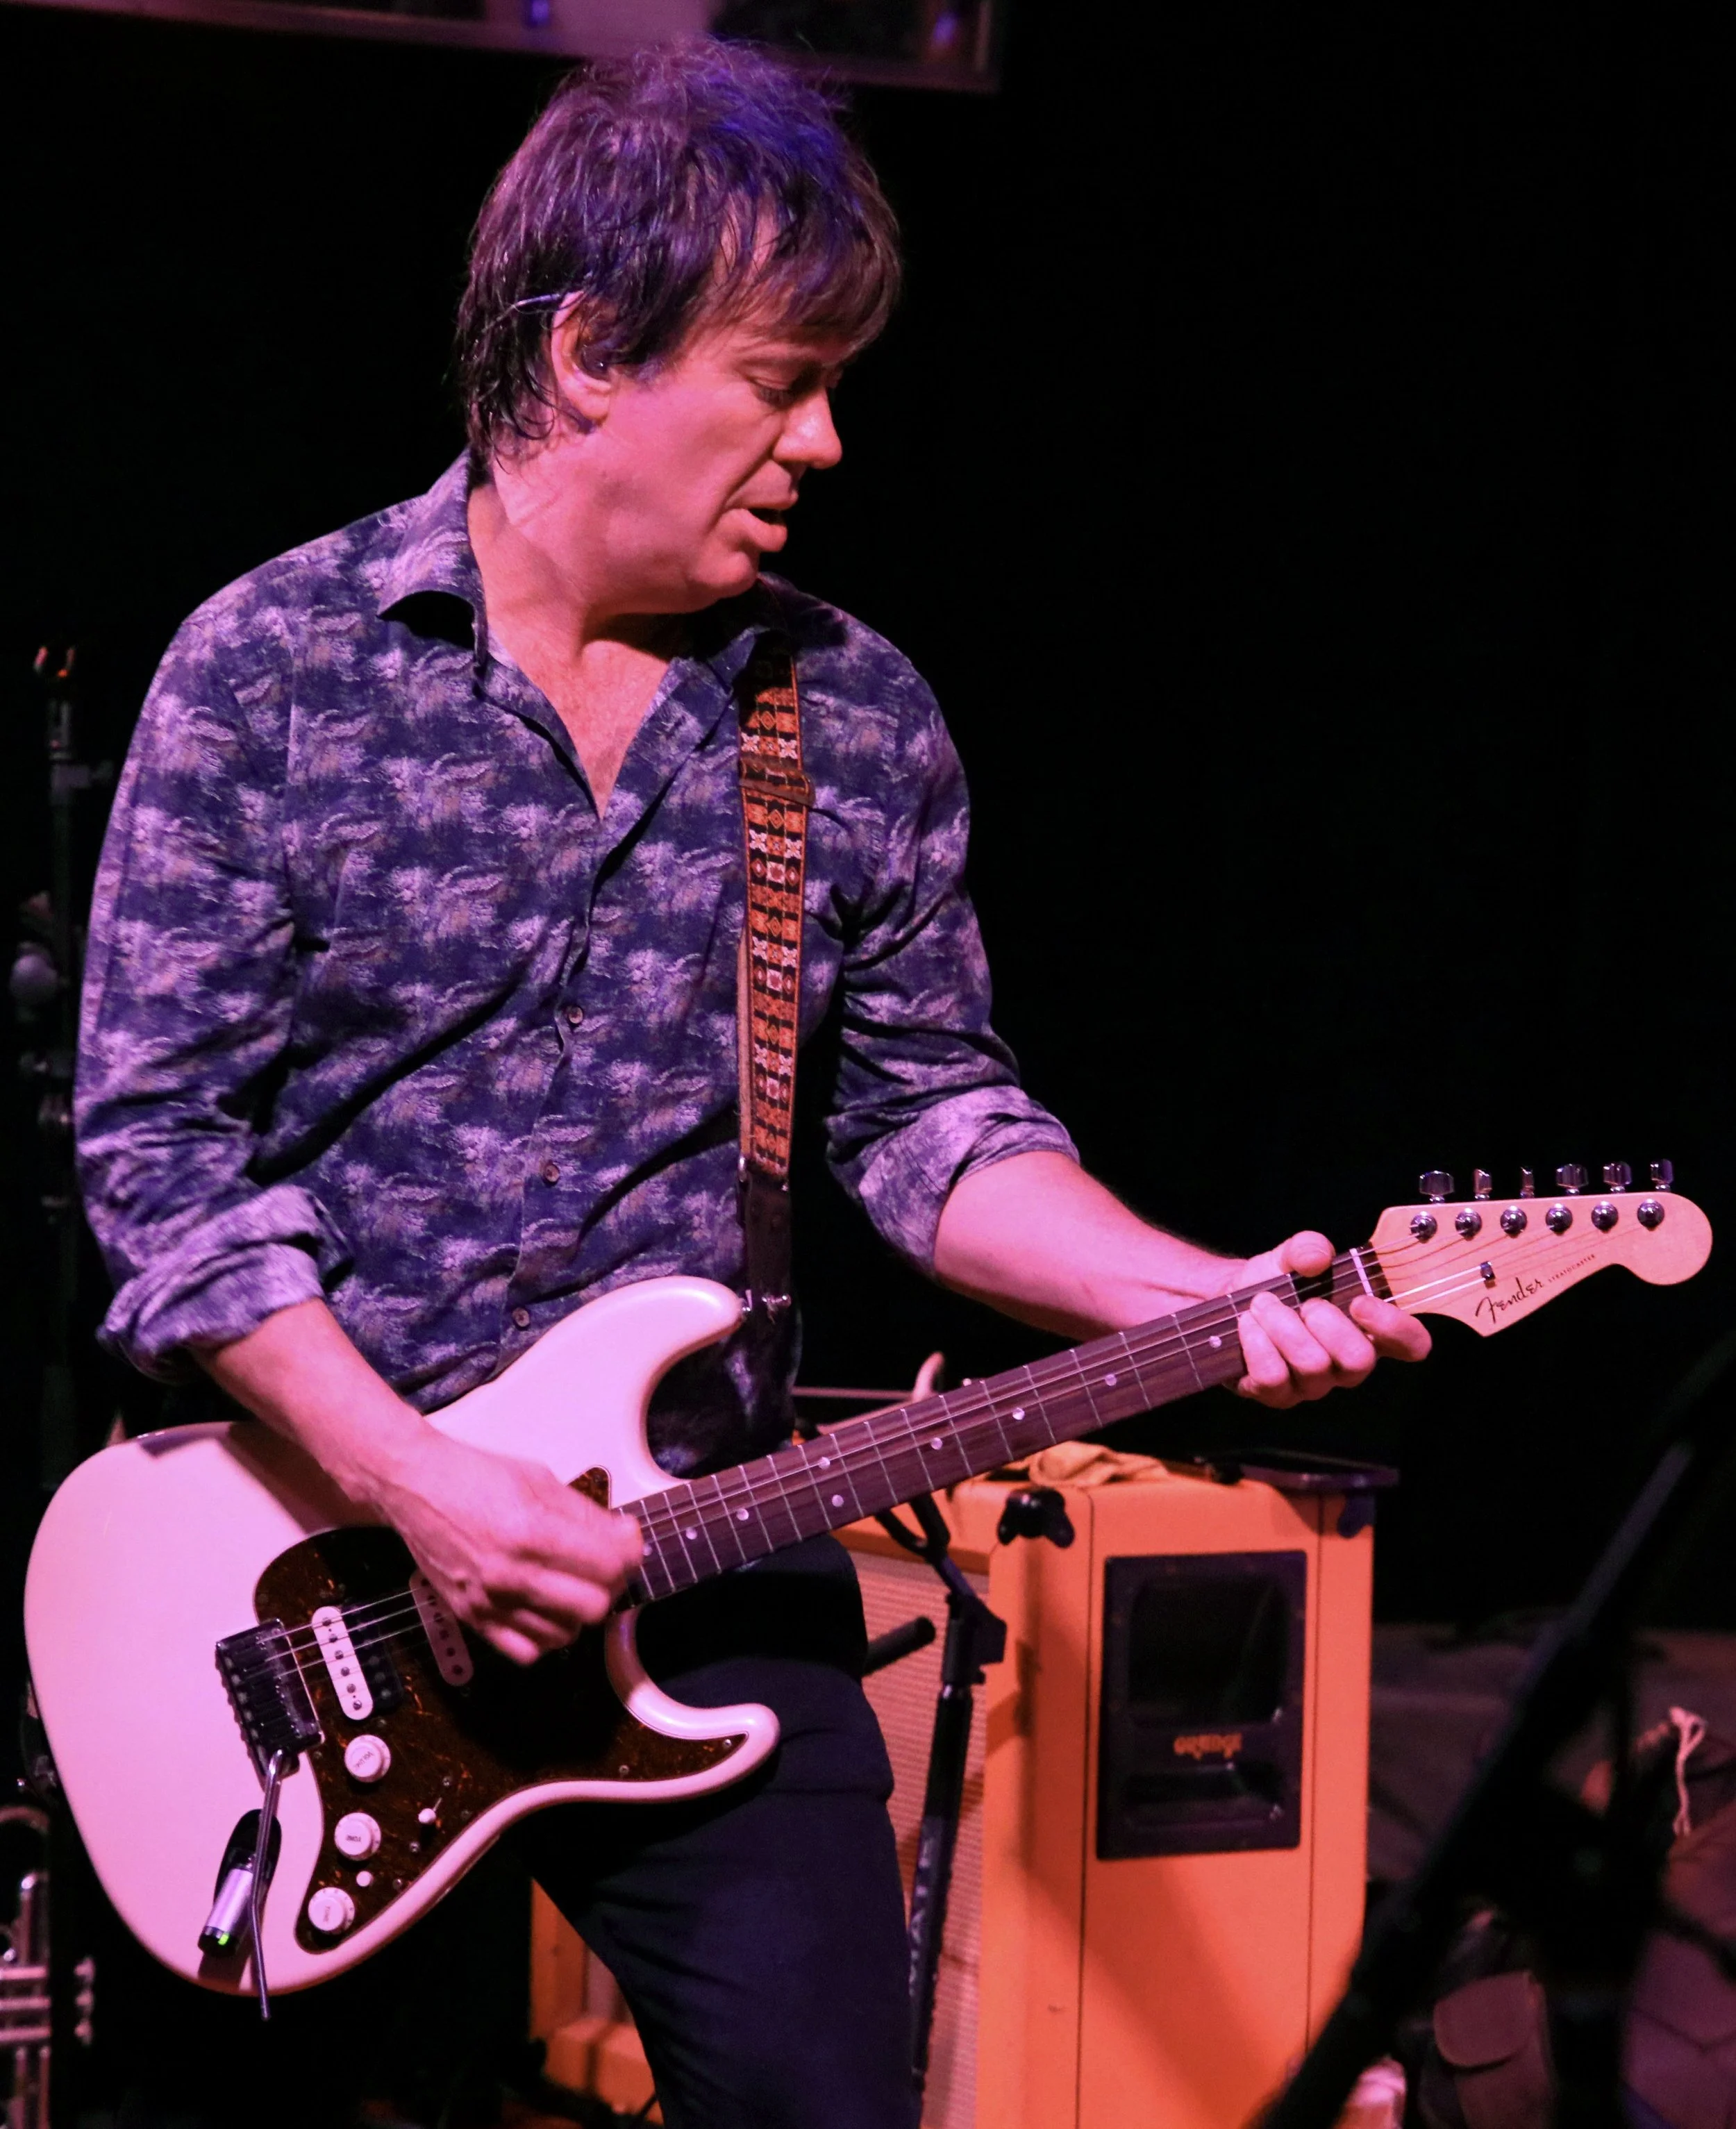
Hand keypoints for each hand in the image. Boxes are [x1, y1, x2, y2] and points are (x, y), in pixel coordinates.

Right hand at [374, 1432, 643, 1666]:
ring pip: (563, 1634)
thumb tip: (624, 1537)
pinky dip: (544, 1635)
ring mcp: (489, 1601)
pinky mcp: (471, 1617)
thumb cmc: (474, 1476)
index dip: (630, 1553)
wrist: (415, 1487)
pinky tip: (544, 1608)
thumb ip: (585, 1515)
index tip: (627, 1541)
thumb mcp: (538, 1479)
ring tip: (572, 1585)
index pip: (608, 1564)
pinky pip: (525, 1651)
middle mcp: (511, 1573)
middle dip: (609, 1584)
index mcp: (532, 1530)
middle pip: (593, 1606)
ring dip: (577, 1613)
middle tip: (604, 1564)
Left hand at [1231, 1230, 1430, 1407]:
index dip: (1395, 1327)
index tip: (1360, 1301)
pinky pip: (1273, 1379)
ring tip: (1261, 1303)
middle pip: (1359, 1362)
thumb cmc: (1275, 1282)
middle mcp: (1345, 1365)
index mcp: (1368, 1330)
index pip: (1411, 1344)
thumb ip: (1308, 1247)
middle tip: (1304, 1303)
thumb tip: (1318, 1257)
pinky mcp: (1276, 1395)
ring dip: (1282, 1327)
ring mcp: (1312, 1385)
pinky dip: (1256, 1343)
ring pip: (1312, 1367)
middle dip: (1327, 1324)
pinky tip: (1247, 1325)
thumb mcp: (1291, 1255)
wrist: (1230, 1300)